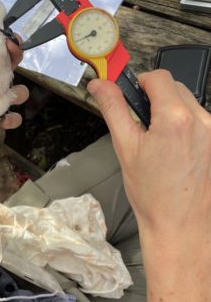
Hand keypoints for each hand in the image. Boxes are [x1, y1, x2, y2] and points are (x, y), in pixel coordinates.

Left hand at [0, 36, 28, 144]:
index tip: (2, 35)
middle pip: (9, 64)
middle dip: (15, 55)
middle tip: (14, 50)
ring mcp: (0, 101)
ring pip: (19, 91)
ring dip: (19, 92)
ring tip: (12, 95)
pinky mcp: (3, 120)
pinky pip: (15, 117)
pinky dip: (13, 119)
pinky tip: (4, 121)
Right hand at [87, 70, 210, 256]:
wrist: (178, 224)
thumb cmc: (152, 193)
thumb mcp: (125, 147)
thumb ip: (113, 109)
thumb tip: (100, 85)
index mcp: (176, 119)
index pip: (158, 77)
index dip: (141, 82)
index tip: (132, 96)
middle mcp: (202, 121)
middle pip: (175, 88)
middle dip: (156, 98)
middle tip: (142, 125)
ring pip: (189, 103)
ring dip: (172, 111)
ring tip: (159, 142)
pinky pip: (200, 120)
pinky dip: (185, 125)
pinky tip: (174, 149)